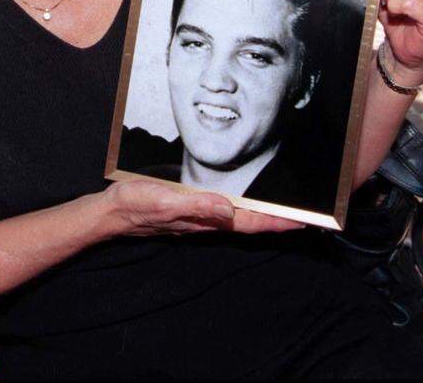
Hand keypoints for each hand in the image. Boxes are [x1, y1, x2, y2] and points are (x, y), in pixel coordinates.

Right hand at [100, 179, 303, 236]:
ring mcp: (201, 216)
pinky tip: (248, 199)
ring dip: (266, 214)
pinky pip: (227, 209)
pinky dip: (245, 206)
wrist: (111, 212)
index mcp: (207, 219)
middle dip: (281, 219)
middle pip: (253, 222)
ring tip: (290, 208)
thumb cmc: (135, 204)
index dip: (280, 222)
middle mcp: (209, 220)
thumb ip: (195, 205)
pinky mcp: (193, 208)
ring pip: (242, 216)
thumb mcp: (163, 200)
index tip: (308, 221)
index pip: (252, 222)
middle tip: (311, 215)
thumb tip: (230, 210)